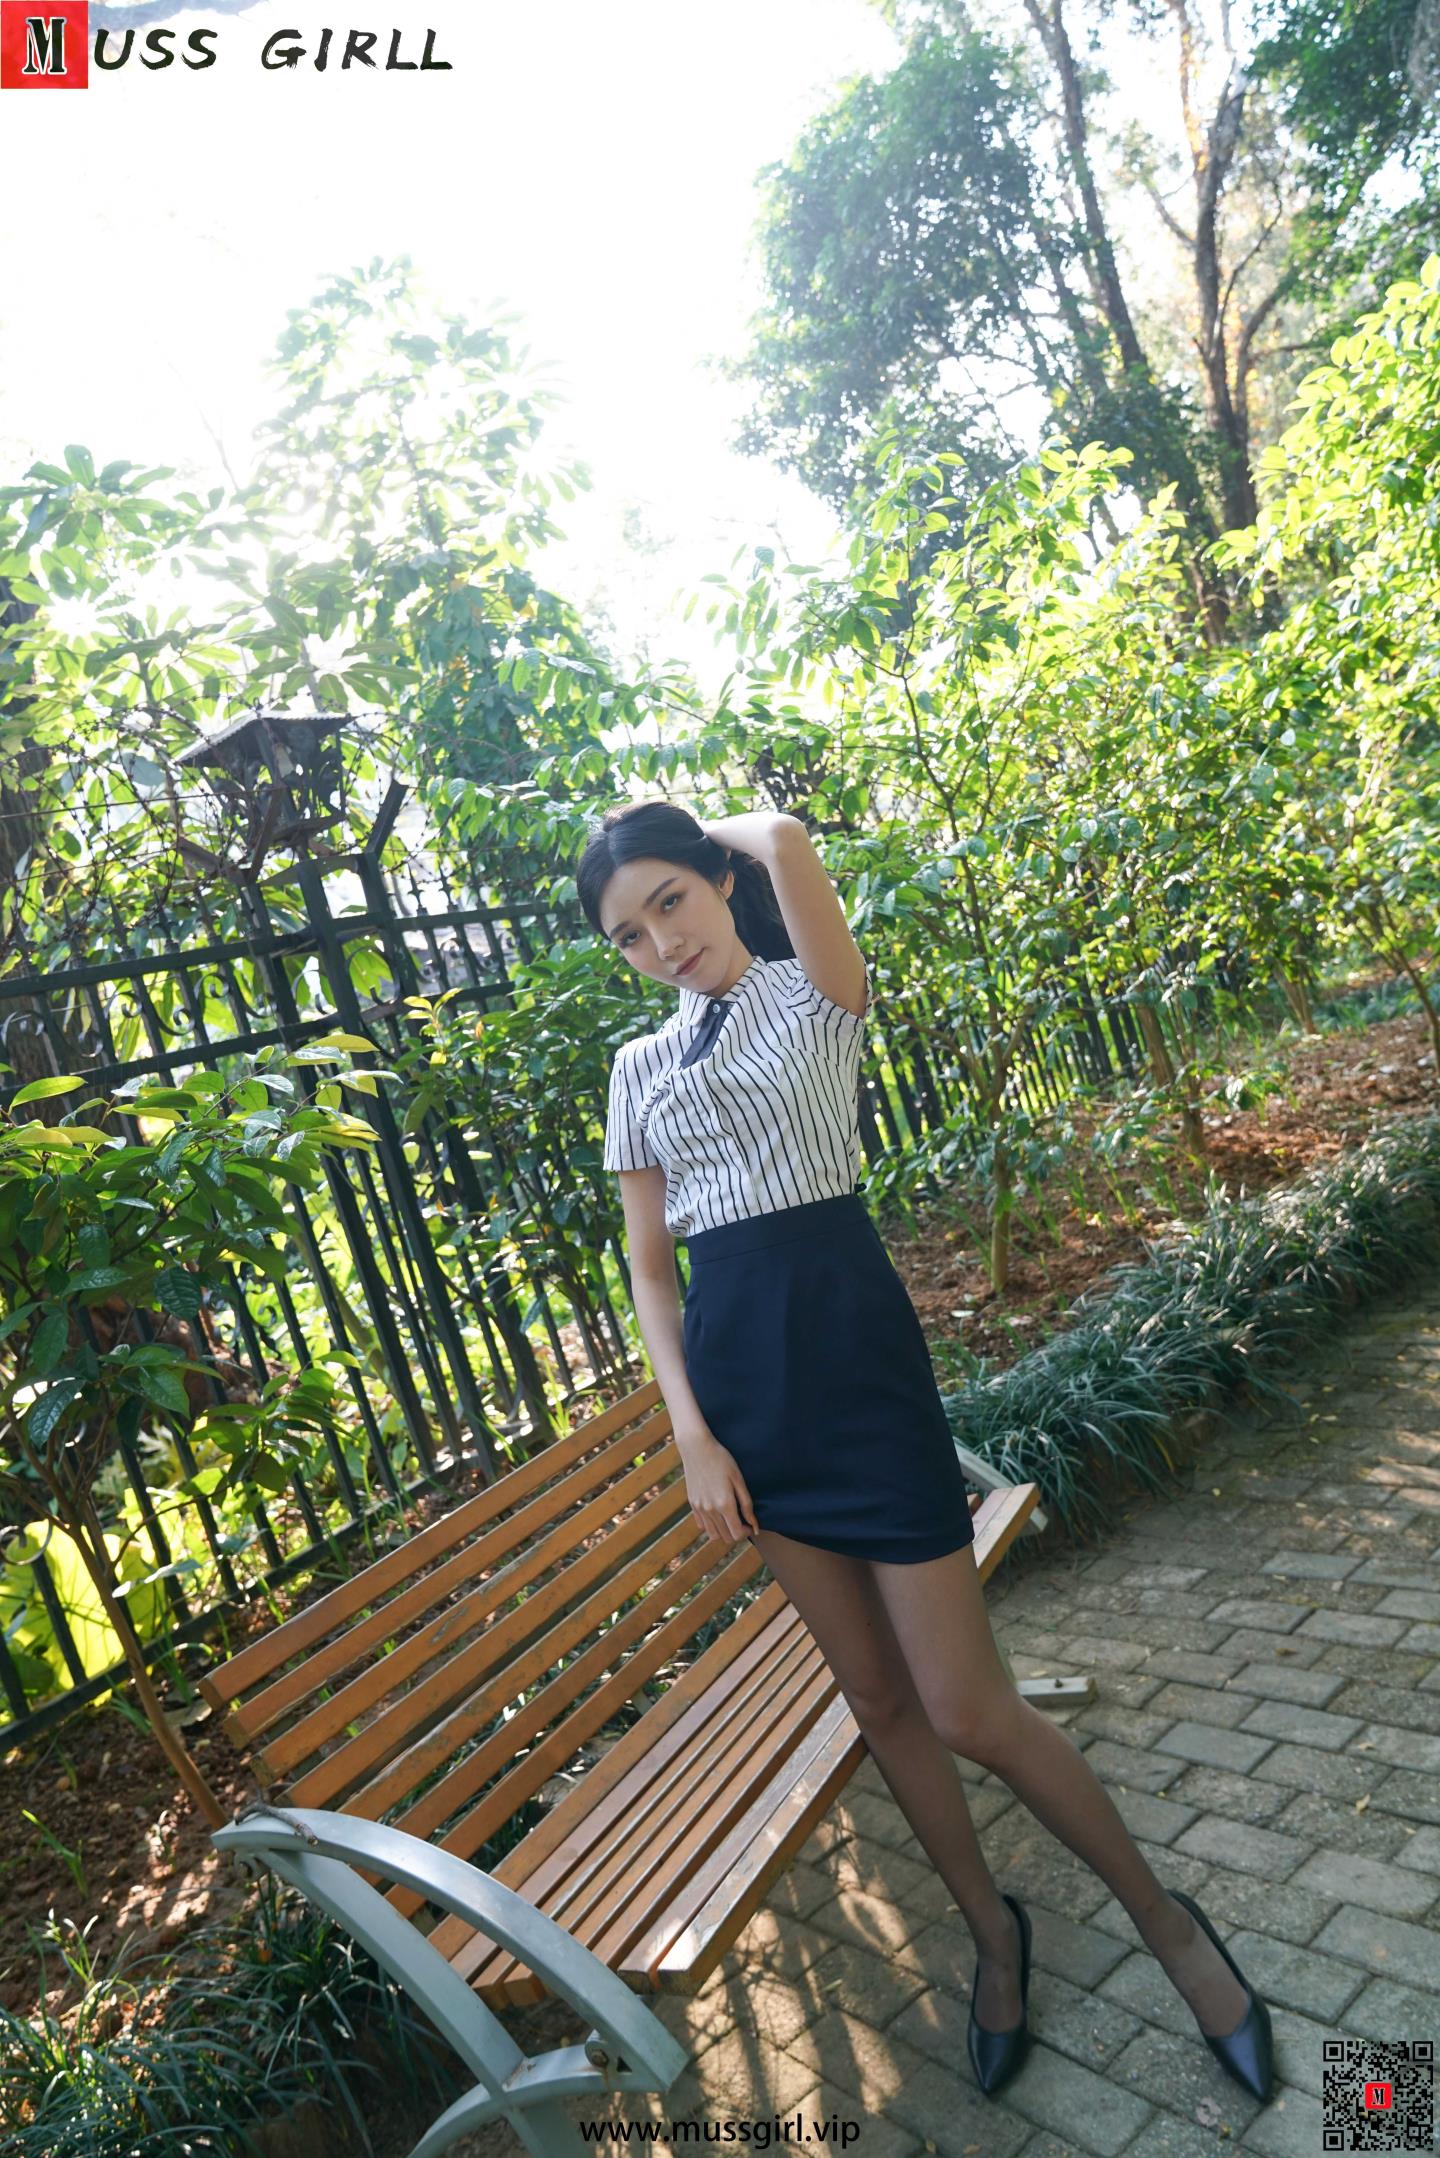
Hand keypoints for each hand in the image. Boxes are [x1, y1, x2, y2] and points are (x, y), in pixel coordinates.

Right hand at [675, 1422, 759, 1545]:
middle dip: (737, 1533)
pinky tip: (717, 1513)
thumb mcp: (739, 1480)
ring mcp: (699, 1508)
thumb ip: (747, 1504)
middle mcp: (710, 1510)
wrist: (697, 1447)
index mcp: (724, 1504)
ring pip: (712, 1535)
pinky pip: (702, 1525)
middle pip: (725, 1537)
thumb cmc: (722, 1460)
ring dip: (723, 1531)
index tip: (750, 1524)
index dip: (746, 1533)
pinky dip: (711, 1525)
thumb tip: (754, 1525)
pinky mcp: (692, 1503)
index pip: (737, 1534)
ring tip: (729, 1518)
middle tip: (742, 1521)